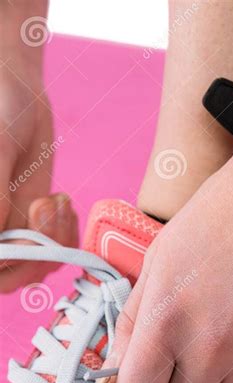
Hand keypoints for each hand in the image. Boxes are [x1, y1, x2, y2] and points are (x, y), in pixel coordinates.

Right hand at [0, 61, 69, 290]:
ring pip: (35, 271)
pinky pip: (54, 254)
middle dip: (38, 253)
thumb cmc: (0, 112)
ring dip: (56, 243)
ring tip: (57, 201)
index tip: (28, 230)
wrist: (16, 95)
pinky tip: (63, 203)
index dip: (10, 261)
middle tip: (47, 206)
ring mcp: (9, 234)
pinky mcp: (33, 229)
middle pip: (10, 278)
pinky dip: (66, 236)